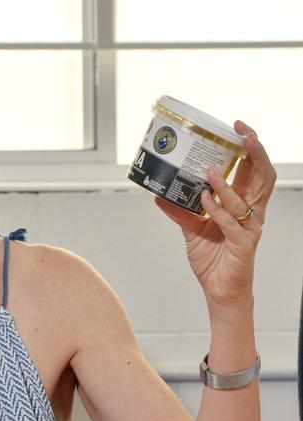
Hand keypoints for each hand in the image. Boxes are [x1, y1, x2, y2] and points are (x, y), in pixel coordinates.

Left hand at [155, 121, 276, 306]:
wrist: (219, 290)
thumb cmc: (214, 259)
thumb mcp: (191, 229)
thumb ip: (179, 211)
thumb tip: (159, 195)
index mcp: (242, 204)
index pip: (252, 170)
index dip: (249, 148)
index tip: (236, 129)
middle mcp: (251, 212)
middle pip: (262, 176)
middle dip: (255, 152)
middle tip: (242, 134)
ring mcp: (249, 228)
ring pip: (246, 198)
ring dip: (227, 183)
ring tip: (210, 171)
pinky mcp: (243, 244)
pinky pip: (231, 223)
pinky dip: (217, 209)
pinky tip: (205, 200)